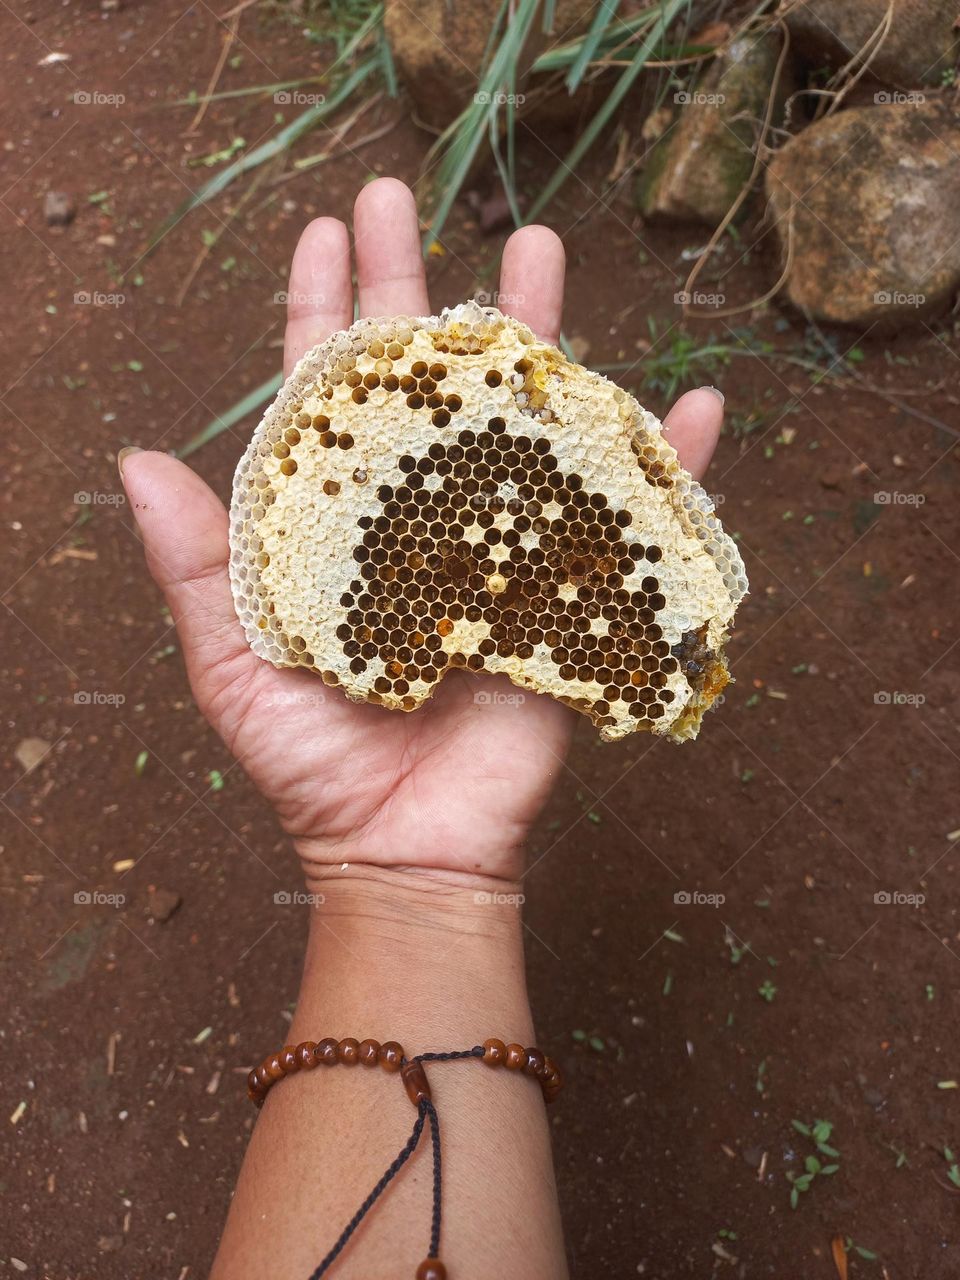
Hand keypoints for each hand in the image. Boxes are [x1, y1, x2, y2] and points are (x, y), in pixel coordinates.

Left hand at [120, 178, 723, 884]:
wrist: (404, 846)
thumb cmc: (309, 761)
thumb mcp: (234, 661)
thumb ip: (195, 564)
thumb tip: (131, 460)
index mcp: (340, 523)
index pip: (329, 397)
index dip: (328, 310)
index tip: (330, 228)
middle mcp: (421, 516)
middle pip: (422, 384)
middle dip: (416, 289)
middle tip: (408, 196)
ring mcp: (499, 546)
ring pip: (522, 421)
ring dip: (538, 337)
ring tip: (542, 248)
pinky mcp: (566, 594)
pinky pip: (628, 520)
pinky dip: (667, 469)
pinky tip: (693, 410)